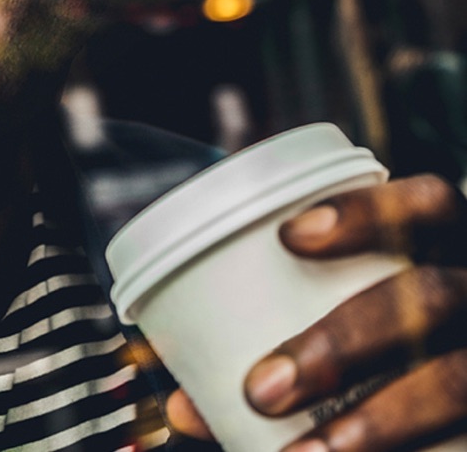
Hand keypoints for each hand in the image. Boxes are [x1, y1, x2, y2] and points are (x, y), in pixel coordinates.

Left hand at [165, 174, 466, 450]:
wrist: (453, 410)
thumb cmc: (382, 353)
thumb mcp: (340, 329)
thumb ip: (264, 350)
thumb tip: (183, 406)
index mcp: (446, 251)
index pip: (430, 204)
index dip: (367, 211)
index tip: (289, 234)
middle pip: (431, 296)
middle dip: (342, 341)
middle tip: (263, 388)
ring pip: (459, 380)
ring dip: (378, 418)